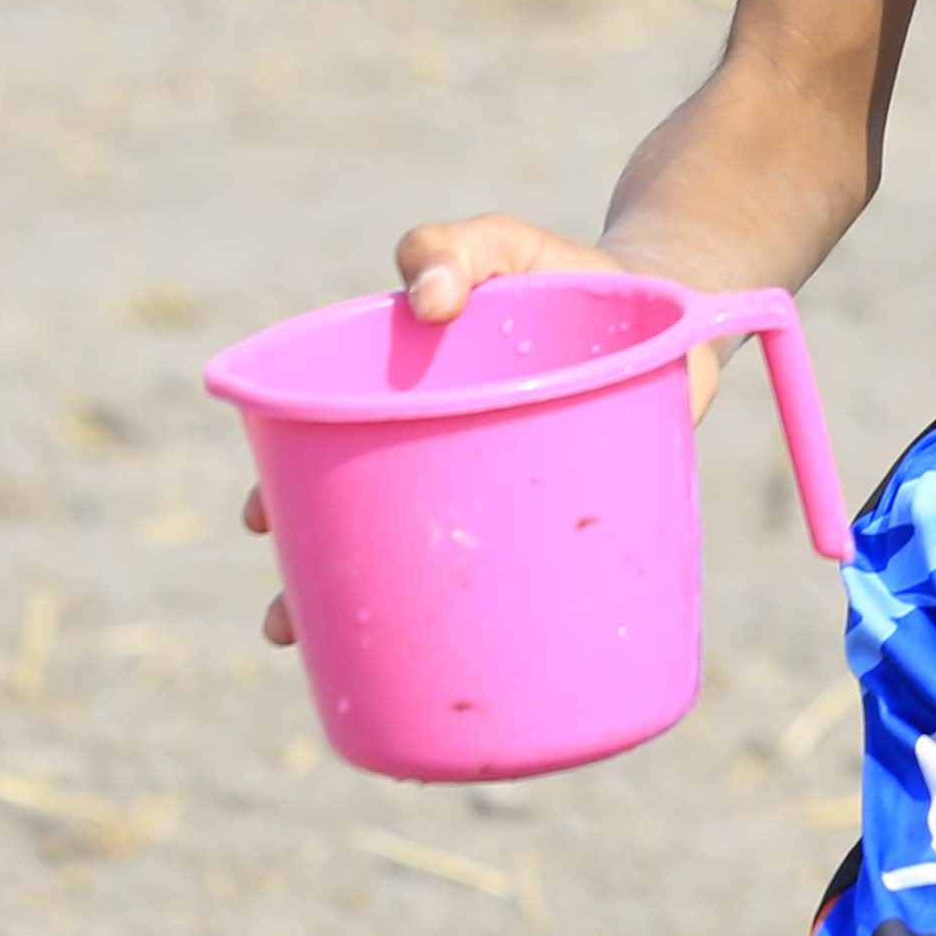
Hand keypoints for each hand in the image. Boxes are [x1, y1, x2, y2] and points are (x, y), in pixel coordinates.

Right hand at [244, 215, 732, 646]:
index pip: (320, 459)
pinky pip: (517, 594)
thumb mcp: (504, 247)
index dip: (282, 498)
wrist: (673, 304)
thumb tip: (426, 298)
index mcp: (402, 406)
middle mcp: (439, 464)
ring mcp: (501, 503)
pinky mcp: (562, 530)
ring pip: (427, 581)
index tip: (263, 525)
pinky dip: (491, 641)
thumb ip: (458, 247)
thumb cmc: (564, 275)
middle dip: (310, 584)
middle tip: (283, 624)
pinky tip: (482, 688)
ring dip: (382, 628)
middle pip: (356, 538)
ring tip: (356, 667)